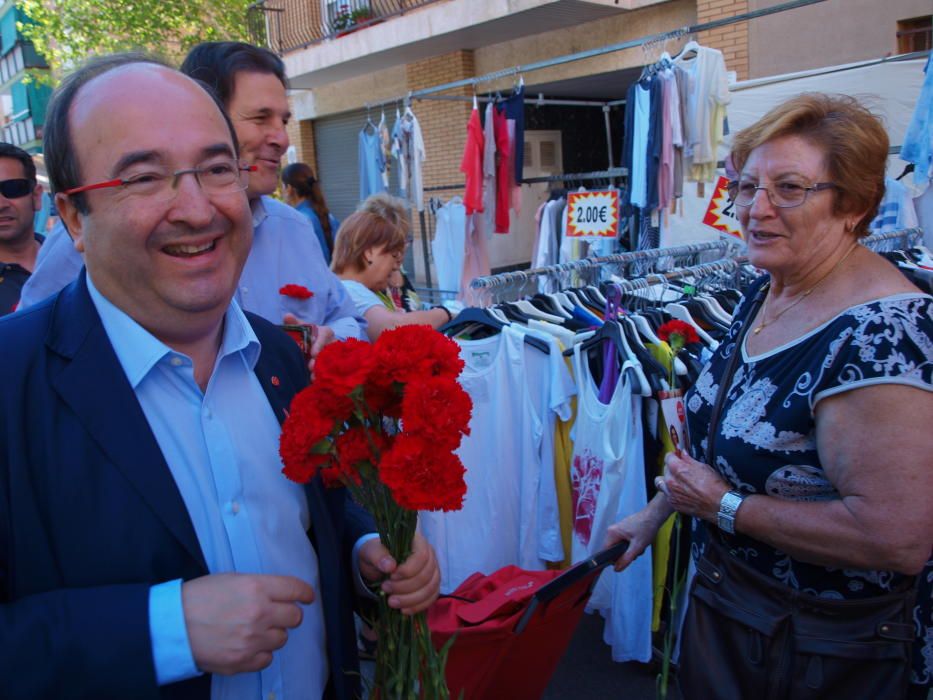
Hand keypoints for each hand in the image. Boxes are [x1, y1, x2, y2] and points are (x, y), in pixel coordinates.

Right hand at [182, 573, 313, 674]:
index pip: (296, 589)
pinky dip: (260, 653)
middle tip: (276, 615)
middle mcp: (259, 613)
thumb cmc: (199, 598)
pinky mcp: (243, 661)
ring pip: (282, 639)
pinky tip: (247, 646)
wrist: (172, 626)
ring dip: (273, 634)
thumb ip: (259, 587)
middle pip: (295, 617)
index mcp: (257, 588)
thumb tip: (280, 596)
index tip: (307, 597)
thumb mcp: (232, 580)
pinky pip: (267, 659)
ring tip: (253, 630)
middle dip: (288, 615)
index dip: (306, 593)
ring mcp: (252, 640)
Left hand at [282, 314, 335, 374]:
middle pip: (329, 350)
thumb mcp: (301, 328)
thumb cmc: (306, 335)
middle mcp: (332, 343)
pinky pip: (331, 371)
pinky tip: (316, 381)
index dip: (320, 344)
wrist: (310, 347)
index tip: (313, 353)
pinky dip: (323, 376)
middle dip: (320, 359)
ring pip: (331, 362)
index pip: (326, 335)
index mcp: (325, 332)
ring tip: (313, 377)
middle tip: (311, 367)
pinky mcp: (333, 365)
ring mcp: (334, 355)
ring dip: (322, 369)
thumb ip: (294, 323)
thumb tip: (287, 316)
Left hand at [358, 532, 439, 614]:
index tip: (391, 576)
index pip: (422, 556)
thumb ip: (378, 555)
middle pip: (426, 575)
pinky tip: (403, 610)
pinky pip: (431, 599)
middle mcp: (429, 555)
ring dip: (411, 599)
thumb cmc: (378, 554)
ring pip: (430, 589)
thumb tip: (390, 566)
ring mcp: (432, 572)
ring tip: (391, 602)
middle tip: (385, 588)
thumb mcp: (371, 551)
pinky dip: (417, 606)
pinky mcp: (431, 587)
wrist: (379, 565)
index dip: (408, 570)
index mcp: (417, 542)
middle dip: (405, 587)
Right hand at [607, 506, 665, 571]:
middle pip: (614, 550)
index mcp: (612, 533)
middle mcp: (612, 530)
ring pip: (621, 547)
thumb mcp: (637, 546)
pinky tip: (640, 541)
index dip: (614, 559)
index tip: (624, 561)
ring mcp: (618, 529)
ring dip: (631, 550)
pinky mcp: (624, 530)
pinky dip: (632, 545)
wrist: (654, 515)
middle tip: (636, 551)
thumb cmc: (646, 526)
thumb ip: (626, 559)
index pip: (606, 552)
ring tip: (640, 545)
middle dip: (626, 554)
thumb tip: (617, 568)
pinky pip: (624, 542)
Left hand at [658, 451, 729, 521]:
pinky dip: (671, 491)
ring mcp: (671, 494)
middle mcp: (671, 481)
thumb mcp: (703, 467)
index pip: (668, 457)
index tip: (678, 457)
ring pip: (661, 482)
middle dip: (672, 468)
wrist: (719, 505)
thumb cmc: (714, 485)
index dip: (674, 456)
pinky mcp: (673, 503)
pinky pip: (667, 494)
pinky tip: (682, 491)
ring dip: (667, 479)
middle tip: (682, 470)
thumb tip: (682, 454)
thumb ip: (688, 460)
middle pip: (665, 469)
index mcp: (677, 469)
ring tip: (677, 481)